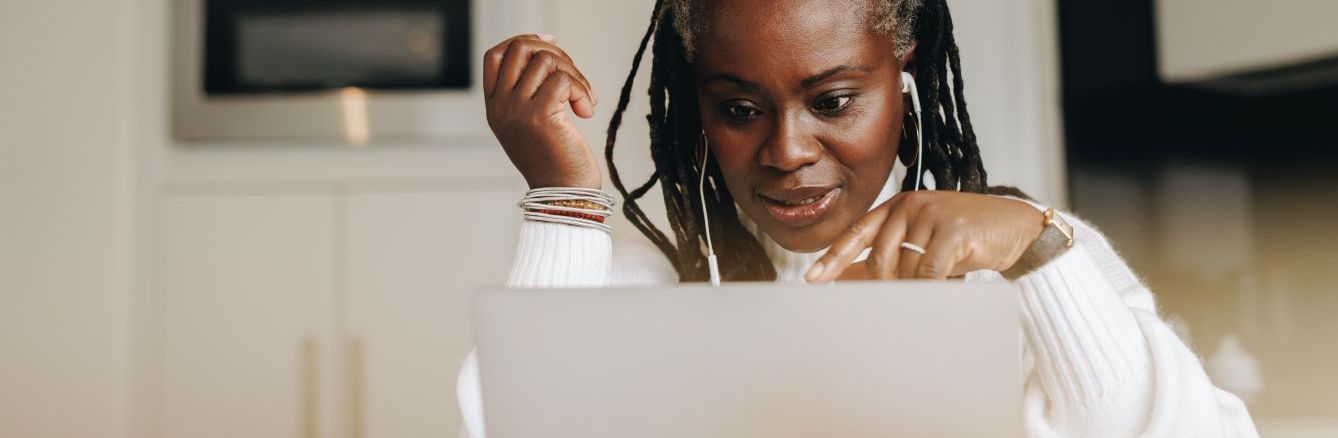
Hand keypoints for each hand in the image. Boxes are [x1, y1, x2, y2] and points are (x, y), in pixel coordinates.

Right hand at [484, 34, 601, 188]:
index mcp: (494, 107)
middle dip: (556, 55)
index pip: (496, 55)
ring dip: (576, 75)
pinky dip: (582, 90)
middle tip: (575, 79)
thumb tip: (547, 47)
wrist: (563, 196)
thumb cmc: (555, 159)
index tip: (553, 46)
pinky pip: (563, 80)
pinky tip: (586, 112)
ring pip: (546, 61)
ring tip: (584, 101)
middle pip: (521, 48)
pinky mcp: (540, 116)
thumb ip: (529, 91)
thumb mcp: (531, 122)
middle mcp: (501, 107)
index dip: (524, 40)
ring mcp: (517, 111)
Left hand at [805, 191, 1045, 281]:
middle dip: (886, 286)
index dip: (834, 257)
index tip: (812, 280)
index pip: (857, 232)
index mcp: (898, 205)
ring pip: (906, 268)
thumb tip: (850, 278)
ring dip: (918, 286)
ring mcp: (932, 214)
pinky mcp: (953, 230)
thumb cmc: (966, 238)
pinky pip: (930, 272)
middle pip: (881, 257)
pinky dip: (932, 288)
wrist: (1016, 229)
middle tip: (897, 302)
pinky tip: (942, 288)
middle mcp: (911, 204)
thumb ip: (890, 256)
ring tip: (938, 282)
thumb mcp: (923, 243)